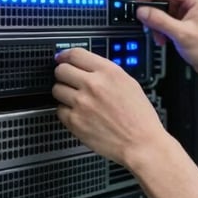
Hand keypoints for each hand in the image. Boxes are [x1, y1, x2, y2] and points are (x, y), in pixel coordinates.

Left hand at [52, 48, 170, 170]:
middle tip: (68, 79)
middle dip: (63, 74)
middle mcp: (93, 85)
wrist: (141, 143)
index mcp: (108, 72)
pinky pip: (59, 110)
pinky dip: (66, 111)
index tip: (62, 58)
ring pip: (57, 89)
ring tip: (76, 99)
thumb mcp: (129, 84)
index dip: (65, 55)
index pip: (75, 54)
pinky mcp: (74, 121)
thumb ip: (107, 73)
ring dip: (64, 93)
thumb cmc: (139, 117)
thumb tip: (87, 68)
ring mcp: (81, 103)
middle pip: (61, 70)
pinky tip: (79, 114)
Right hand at [134, 0, 197, 77]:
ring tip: (158, 34)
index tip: (139, 1)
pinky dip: (160, 28)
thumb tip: (143, 11)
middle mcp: (192, 2)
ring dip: (156, 23)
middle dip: (153, 11)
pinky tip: (163, 38)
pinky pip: (165, 19)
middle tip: (145, 20)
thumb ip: (160, 21)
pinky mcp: (183, 21)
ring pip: (162, 10)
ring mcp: (187, 12)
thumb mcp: (181, 34)